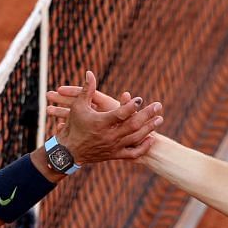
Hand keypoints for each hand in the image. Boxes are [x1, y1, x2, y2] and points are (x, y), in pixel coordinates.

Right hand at [46, 71, 161, 161]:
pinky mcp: (114, 155)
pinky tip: (151, 139)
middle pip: (133, 125)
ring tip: (159, 119)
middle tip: (158, 105)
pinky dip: (143, 147)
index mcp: (101, 123)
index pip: (120, 114)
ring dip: (149, 128)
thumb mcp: (78, 106)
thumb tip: (89, 72)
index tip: (140, 99)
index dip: (131, 106)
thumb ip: (87, 89)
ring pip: (135, 138)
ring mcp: (113, 147)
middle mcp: (109, 136)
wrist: (68, 152)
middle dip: (147, 115)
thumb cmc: (73, 126)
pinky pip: (133, 153)